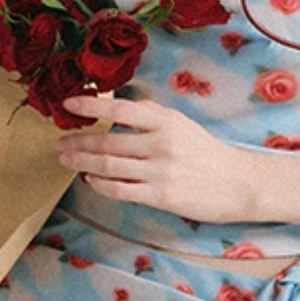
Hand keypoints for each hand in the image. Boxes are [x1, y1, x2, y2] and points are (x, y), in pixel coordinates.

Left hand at [56, 92, 257, 222]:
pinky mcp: (160, 196)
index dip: (91, 105)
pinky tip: (89, 179)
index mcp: (166, 121)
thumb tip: (118, 108)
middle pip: (108, 141)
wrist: (239, 183)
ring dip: (82, 162)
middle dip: (78, 142)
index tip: (69, 104)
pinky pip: (120, 190)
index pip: (121, 108)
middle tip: (60, 143)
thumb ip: (151, 116)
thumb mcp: (181, 124)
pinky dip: (99, 183)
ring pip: (109, 165)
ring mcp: (160, 172)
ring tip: (67, 159)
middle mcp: (161, 144)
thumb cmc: (206, 153)